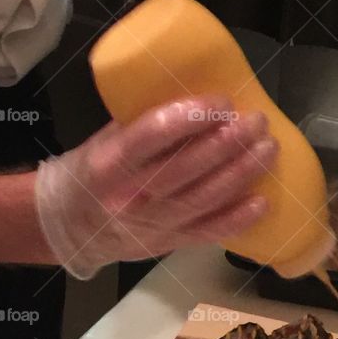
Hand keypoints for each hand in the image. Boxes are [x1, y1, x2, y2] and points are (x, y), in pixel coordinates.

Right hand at [34, 95, 277, 277]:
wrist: (70, 228)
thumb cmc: (92, 174)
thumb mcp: (104, 141)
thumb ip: (142, 123)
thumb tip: (195, 94)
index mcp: (110, 163)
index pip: (153, 134)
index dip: (192, 117)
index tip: (221, 101)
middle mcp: (131, 197)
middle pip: (186, 168)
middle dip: (227, 143)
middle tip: (256, 121)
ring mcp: (151, 225)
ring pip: (203, 199)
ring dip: (240, 173)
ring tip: (267, 149)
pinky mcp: (167, 244)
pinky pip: (207, 233)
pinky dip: (237, 219)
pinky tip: (261, 201)